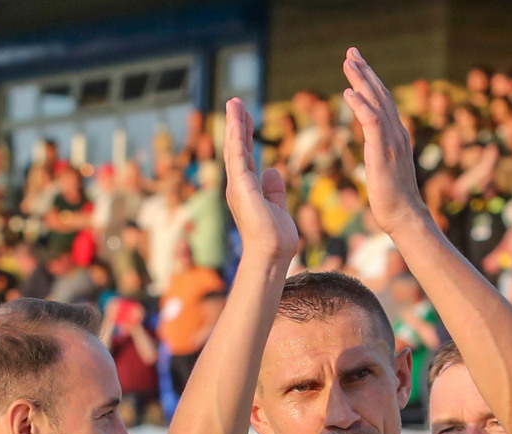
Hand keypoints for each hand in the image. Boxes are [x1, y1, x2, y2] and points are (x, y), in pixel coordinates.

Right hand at [221, 98, 297, 262]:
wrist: (271, 254)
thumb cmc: (275, 238)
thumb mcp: (277, 206)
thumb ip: (274, 189)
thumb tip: (272, 170)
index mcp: (246, 189)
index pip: (245, 156)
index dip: (244, 135)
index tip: (244, 117)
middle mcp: (238, 185)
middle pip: (237, 148)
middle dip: (237, 124)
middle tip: (235, 102)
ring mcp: (237, 186)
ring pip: (234, 148)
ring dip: (234, 124)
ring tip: (234, 102)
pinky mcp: (241, 187)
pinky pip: (238, 157)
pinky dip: (236, 138)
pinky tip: (237, 121)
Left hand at [342, 48, 429, 233]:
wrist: (405, 216)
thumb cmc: (393, 198)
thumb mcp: (385, 166)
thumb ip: (381, 149)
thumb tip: (373, 144)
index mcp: (396, 135)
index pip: (382, 101)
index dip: (370, 80)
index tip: (357, 64)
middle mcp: (396, 133)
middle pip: (380, 95)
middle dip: (365, 72)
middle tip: (351, 52)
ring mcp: (391, 142)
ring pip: (376, 103)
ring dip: (361, 81)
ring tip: (348, 63)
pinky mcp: (383, 153)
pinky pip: (371, 123)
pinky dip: (360, 106)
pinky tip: (348, 93)